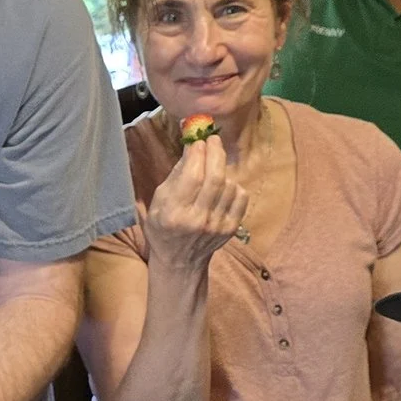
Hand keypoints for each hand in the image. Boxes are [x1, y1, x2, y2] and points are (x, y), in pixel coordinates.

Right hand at [141, 135, 248, 275]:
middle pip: (215, 178)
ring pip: (229, 184)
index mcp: (174, 213)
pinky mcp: (231, 228)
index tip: (198, 140)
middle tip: (213, 140)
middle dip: (215, 152)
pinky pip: (241, 196)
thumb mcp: (159, 200)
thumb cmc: (164, 225)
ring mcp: (217, 225)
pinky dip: (234, 185)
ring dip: (222, 170)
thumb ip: (176, 174)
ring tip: (213, 170)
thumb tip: (193, 147)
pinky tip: (223, 187)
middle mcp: (197, 220)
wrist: (180, 260)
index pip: (192, 176)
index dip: (198, 153)